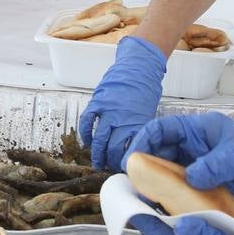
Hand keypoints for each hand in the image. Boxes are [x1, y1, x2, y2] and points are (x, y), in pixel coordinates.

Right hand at [79, 36, 165, 169]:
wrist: (138, 67)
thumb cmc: (146, 88)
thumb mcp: (148, 112)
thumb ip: (139, 129)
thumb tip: (134, 146)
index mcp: (136, 123)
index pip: (128, 149)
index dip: (124, 161)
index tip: (124, 167)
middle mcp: (121, 119)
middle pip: (112, 147)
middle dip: (110, 161)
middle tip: (109, 167)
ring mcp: (107, 110)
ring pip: (98, 138)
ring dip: (96, 153)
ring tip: (97, 163)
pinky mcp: (97, 102)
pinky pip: (87, 121)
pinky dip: (85, 133)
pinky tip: (87, 142)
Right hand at [127, 112, 233, 208]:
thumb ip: (218, 164)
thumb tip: (190, 177)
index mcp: (204, 129)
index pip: (165, 128)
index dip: (145, 141)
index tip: (132, 162)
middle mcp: (201, 146)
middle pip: (164, 151)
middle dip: (147, 166)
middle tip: (136, 189)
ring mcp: (208, 166)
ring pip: (174, 172)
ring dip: (160, 185)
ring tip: (148, 203)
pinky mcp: (215, 184)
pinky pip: (188, 189)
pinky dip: (177, 198)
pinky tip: (171, 212)